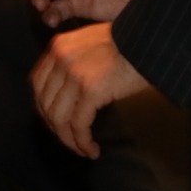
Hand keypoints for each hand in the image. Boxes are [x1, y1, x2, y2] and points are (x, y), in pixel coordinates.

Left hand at [30, 22, 150, 157]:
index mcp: (57, 47)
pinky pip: (79, 124)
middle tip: (69, 140)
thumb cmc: (129, 42)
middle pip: (45, 103)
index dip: (44, 107)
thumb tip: (66, 90)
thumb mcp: (91, 42)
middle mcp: (60, 59)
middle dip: (55, 127)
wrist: (152, 40)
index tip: (55, 122)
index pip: (37, 84)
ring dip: (68, 140)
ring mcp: (73, 75)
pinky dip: (82, 141)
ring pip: (59, 118)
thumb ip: (73, 59)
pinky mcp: (91, 90)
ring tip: (82, 150)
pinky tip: (92, 150)